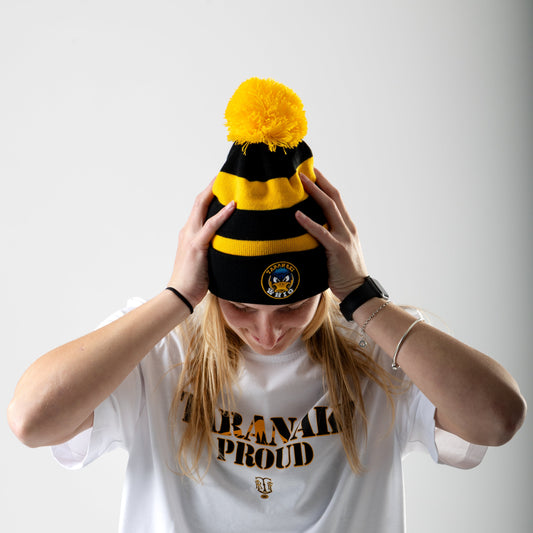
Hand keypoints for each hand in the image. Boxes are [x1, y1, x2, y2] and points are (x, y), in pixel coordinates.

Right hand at [168, 180, 234, 307]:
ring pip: (202, 207)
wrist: (179, 295)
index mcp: (189, 233)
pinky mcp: (196, 246)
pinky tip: (233, 205)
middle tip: (227, 173)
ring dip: (216, 192)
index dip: (210, 193)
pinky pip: (211, 226)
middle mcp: (188, 230)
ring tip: (230, 180)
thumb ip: (213, 248)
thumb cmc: (193, 281)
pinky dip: (223, 214)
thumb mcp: (205, 260)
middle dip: (213, 185)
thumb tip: (229, 246)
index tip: (222, 182)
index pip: (200, 207)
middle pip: (200, 201)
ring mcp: (191, 237)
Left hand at [295, 169, 367, 300]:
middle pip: (334, 198)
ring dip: (314, 193)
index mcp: (348, 227)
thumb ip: (327, 239)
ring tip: (300, 182)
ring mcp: (344, 238)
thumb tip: (309, 232)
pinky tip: (297, 214)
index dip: (325, 184)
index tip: (312, 172)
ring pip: (330, 209)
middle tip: (303, 170)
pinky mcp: (338, 250)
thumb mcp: (337, 251)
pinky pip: (321, 233)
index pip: (337, 199)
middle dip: (319, 182)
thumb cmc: (344, 274)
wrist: (358, 291)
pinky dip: (309, 222)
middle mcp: (347, 228)